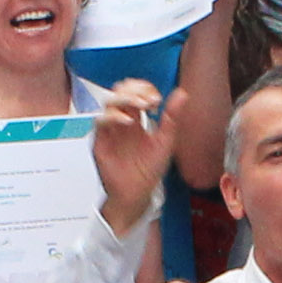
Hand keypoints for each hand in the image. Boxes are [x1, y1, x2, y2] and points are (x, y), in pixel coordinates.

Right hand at [91, 80, 174, 225]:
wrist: (136, 193)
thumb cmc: (148, 170)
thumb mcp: (165, 142)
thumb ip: (171, 118)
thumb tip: (181, 94)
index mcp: (137, 119)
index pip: (136, 92)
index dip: (144, 89)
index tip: (156, 99)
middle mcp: (122, 121)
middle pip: (120, 92)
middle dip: (134, 90)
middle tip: (149, 99)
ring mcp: (110, 129)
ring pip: (109, 102)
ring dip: (124, 98)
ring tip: (140, 105)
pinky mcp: (100, 140)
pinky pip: (100, 121)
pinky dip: (112, 117)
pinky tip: (127, 121)